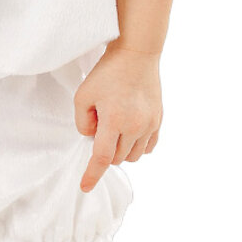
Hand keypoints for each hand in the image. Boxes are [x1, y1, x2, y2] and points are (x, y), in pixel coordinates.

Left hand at [73, 44, 162, 192]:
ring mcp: (150, 125)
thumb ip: (82, 123)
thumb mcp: (83, 95)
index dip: (92, 175)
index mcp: (114, 120)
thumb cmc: (107, 73)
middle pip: (116, 158)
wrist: (137, 54)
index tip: (85, 187)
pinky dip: (136, 147)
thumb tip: (92, 139)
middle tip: (100, 125)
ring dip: (120, 150)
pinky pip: (147, 148)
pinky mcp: (158, 121)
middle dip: (104, 150)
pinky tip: (129, 133)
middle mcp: (135, 126)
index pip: (101, 158)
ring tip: (115, 127)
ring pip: (132, 156)